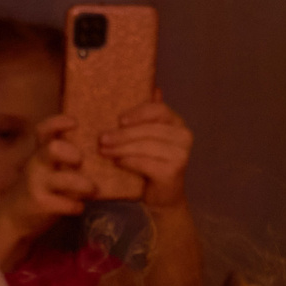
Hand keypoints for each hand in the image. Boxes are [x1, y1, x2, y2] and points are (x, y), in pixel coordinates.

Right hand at [0, 116, 98, 267]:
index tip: (74, 123)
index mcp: (39, 152)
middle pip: (53, 148)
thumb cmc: (38, 188)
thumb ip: (63, 157)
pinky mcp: (40, 203)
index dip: (58, 122)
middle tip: (82, 163)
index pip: (44, 130)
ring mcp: (36, 183)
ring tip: (93, 190)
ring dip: (83, 184)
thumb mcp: (45, 167)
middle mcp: (36, 163)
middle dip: (73, 154)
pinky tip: (79, 207)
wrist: (12, 216)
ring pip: (65, 179)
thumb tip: (99, 149)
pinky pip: (64, 203)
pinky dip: (75, 205)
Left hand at [101, 93, 192, 208]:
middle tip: (102, 138)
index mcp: (178, 124)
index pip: (158, 110)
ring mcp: (181, 155)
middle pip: (148, 130)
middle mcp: (184, 137)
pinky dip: (129, 162)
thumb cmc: (153, 165)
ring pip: (145, 146)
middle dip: (122, 134)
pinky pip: (145, 163)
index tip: (119, 120)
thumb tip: (154, 88)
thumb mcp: (150, 139)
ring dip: (121, 148)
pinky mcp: (173, 171)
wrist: (163, 198)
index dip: (138, 113)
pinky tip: (117, 162)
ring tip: (104, 150)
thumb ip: (151, 117)